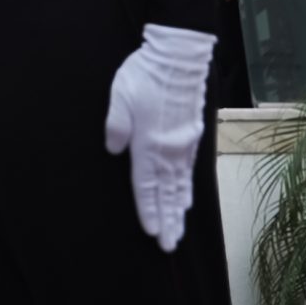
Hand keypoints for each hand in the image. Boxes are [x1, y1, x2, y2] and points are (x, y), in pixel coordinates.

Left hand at [103, 24, 215, 251]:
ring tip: (178, 232)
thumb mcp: (120, 95)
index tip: (152, 233)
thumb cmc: (145, 75)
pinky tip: (187, 201)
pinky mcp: (192, 137)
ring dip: (179, 211)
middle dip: (168, 221)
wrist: (179, 57)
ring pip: (181, 186)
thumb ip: (116, 125)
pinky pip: (189, 172)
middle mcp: (169, 150)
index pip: (146, 185)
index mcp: (149, 143)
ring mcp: (183, 145)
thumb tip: (113, 149)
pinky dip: (187, 190)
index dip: (148, 210)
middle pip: (167, 193)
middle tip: (169, 246)